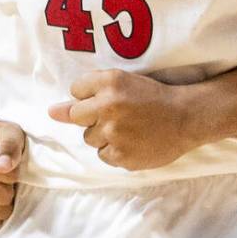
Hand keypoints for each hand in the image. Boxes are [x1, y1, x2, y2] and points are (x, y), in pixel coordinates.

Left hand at [48, 69, 201, 169]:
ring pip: (89, 138)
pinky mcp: (122, 156)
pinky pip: (103, 155)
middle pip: (76, 116)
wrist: (185, 117)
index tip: (108, 98)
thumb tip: (51, 112)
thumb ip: (86, 92)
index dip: (90, 95)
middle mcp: (108, 106)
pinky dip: (114, 151)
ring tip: (127, 129)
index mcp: (109, 82)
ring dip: (102, 134)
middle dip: (90, 117)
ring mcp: (114, 133)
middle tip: (114, 116)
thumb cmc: (152, 96)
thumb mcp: (121, 81)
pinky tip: (132, 142)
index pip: (75, 90)